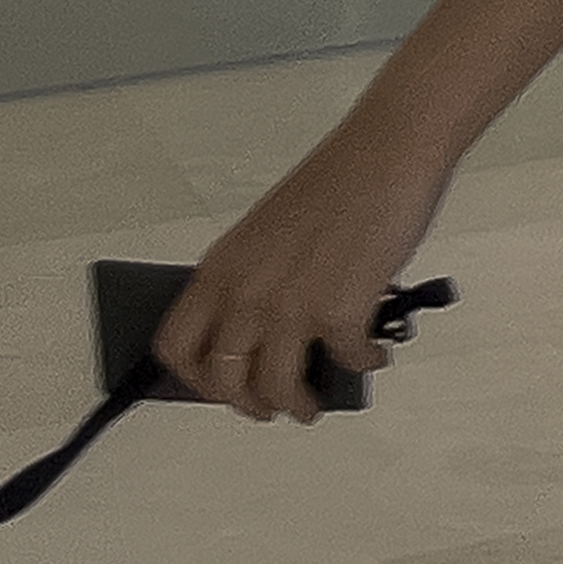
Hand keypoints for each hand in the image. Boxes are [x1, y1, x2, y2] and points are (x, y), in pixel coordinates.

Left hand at [155, 131, 447, 423]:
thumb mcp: (267, 235)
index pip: (176, 346)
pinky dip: (363, 363)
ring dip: (297, 405)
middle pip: (224, 379)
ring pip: (275, 387)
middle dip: (248, 404)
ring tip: (314, 406)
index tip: (218, 387)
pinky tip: (372, 354)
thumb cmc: (337, 183)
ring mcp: (290, 309)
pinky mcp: (340, 315)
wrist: (386, 156)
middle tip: (269, 408)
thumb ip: (255, 280)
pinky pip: (347, 361)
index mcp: (219, 271)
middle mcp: (245, 295)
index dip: (193, 380)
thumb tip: (270, 331)